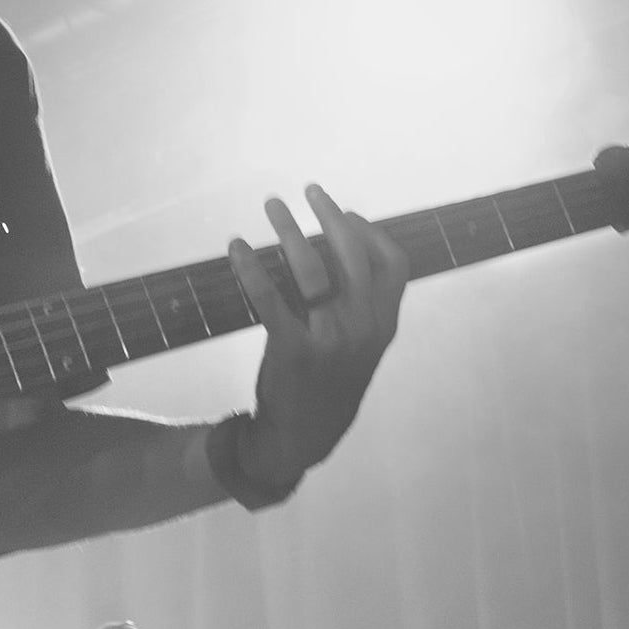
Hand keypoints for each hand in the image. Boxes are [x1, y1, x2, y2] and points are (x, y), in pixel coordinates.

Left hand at [227, 184, 408, 489]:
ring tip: (272, 205)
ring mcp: (332, 339)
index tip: (346, 211)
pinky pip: (270, 298)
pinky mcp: (295, 350)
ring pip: (311, 269)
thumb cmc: (327, 387)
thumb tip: (340, 253)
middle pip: (351, 254)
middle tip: (307, 190)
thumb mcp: (360, 349)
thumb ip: (360, 307)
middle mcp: (365, 327)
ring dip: (289, 229)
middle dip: (329, 215)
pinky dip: (251, 268)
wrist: (303, 438)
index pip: (393, 262)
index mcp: (385, 324)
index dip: (369, 231)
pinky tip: (235, 248)